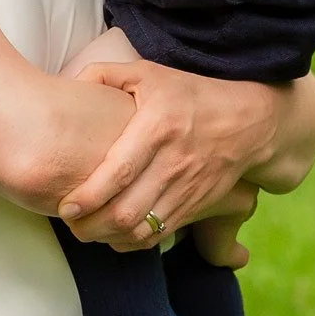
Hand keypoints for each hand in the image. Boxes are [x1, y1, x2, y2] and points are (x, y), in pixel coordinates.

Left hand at [56, 60, 277, 251]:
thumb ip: (104, 73)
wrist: (247, 123)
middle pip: (128, 210)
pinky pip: (158, 236)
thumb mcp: (149, 72)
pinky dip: (132, 243)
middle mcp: (173, 163)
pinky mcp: (194, 207)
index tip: (67, 205)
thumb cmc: (189, 95)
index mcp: (158, 127)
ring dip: (108, 237)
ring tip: (86, 230)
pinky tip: (113, 235)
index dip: (90, 195)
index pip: (121, 171)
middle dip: (92, 225)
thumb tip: (70, 81)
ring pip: (142, 229)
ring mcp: (186, 189)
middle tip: (70, 221)